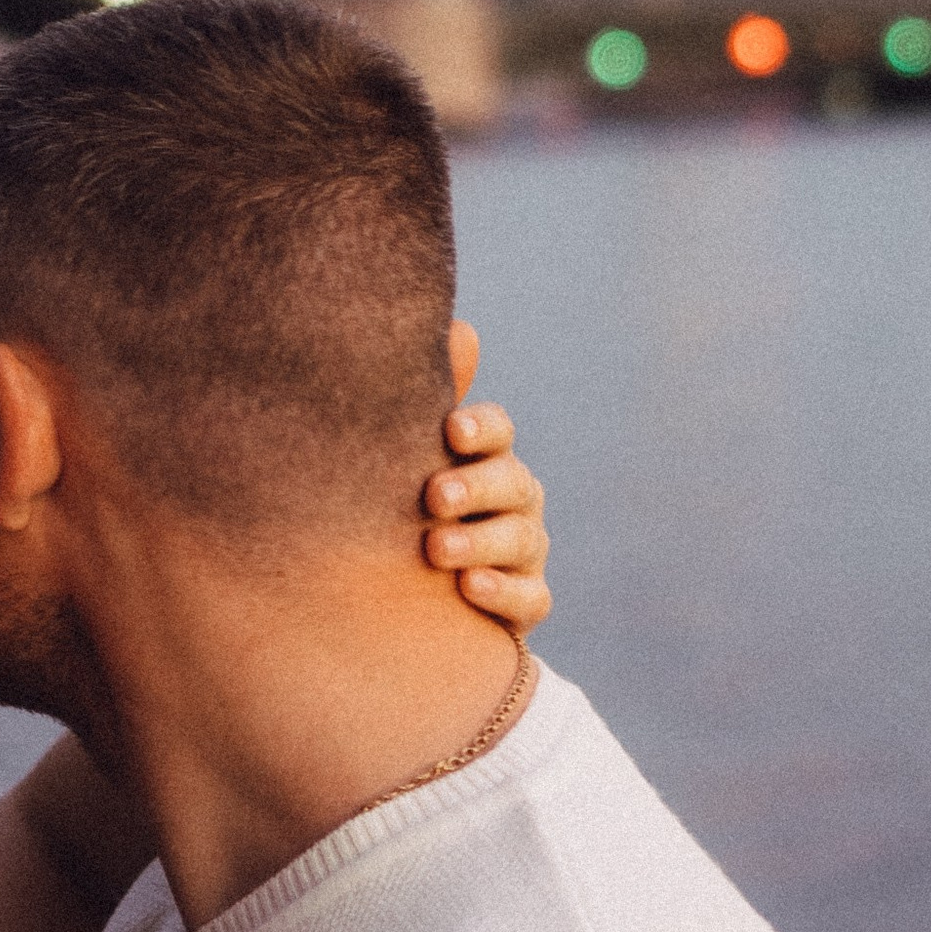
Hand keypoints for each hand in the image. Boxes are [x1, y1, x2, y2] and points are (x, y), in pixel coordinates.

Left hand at [422, 322, 550, 633]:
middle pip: (513, 482)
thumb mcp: (401, 459)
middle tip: (433, 498)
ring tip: (435, 550)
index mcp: (486, 456)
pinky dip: (503, 593)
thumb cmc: (402, 510)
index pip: (497, 431)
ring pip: (521, 540)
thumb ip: (420, 402)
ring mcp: (524, 553)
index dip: (480, 428)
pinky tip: (468, 591)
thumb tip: (459, 328)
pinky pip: (530, 598)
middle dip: (476, 487)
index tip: (450, 431)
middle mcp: (514, 499)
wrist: (400, 599)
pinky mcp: (525, 603)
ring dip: (479, 543)